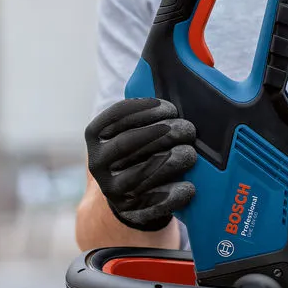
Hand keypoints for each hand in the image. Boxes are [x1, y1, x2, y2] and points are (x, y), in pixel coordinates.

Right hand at [84, 98, 196, 231]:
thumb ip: (147, 110)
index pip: (117, 116)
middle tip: (188, 129)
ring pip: (140, 174)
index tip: (170, 107)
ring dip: (170, 161)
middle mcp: (97, 161)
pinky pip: (152, 203)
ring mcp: (111, 188)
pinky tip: (189, 187)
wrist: (130, 195)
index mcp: (96, 134)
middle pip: (129, 144)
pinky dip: (172, 195)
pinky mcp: (129, 210)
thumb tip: (167, 77)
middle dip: (162, 133)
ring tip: (190, 153)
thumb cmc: (142, 150)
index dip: (144, 109)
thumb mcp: (135, 128)